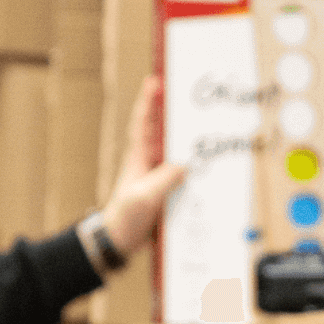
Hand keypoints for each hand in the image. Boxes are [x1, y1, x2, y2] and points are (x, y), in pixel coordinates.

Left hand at [102, 76, 186, 259]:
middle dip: (171, 113)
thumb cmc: (124, 217)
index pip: (143, 125)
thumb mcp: (145, 197)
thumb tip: (184, 166)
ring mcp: (157, 177)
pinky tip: (206, 166)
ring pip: (174, 152)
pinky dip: (193, 167)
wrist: (118, 240)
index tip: (155, 82)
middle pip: (162, 132)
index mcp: (139, 159)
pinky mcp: (165, 192)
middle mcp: (148, 164)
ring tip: (202, 126)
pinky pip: (182, 174)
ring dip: (186, 139)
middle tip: (185, 95)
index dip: (148, 103)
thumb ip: (164, 181)